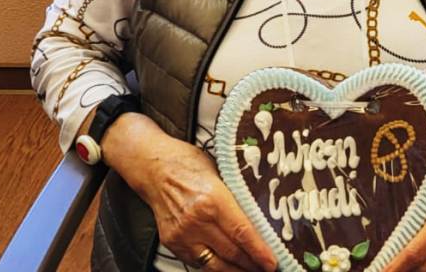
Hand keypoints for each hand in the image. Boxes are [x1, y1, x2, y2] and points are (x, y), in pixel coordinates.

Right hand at [104, 114, 276, 271]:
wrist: (153, 167)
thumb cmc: (189, 164)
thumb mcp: (220, 174)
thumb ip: (236, 197)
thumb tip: (261, 218)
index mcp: (213, 199)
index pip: (242, 232)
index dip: (259, 251)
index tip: (272, 262)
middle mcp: (196, 221)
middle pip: (231, 252)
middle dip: (252, 264)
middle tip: (268, 269)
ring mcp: (182, 235)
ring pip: (215, 265)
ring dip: (236, 271)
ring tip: (252, 271)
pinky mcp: (172, 243)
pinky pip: (198, 262)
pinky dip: (215, 267)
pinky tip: (228, 266)